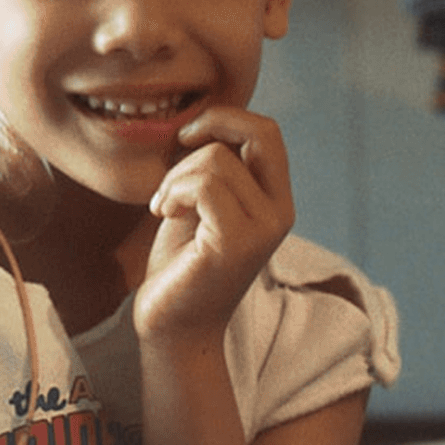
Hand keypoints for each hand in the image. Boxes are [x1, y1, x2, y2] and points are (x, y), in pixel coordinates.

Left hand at [133, 108, 293, 344]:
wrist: (172, 326)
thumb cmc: (181, 264)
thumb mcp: (202, 203)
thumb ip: (214, 167)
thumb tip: (203, 121)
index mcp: (275, 199)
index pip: (267, 131)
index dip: (224, 118)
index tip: (186, 139)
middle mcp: (280, 213)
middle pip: (259, 132)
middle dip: (208, 128)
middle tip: (175, 154)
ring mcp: (263, 229)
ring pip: (217, 160)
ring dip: (175, 176)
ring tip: (163, 205)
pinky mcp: (237, 244)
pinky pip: (206, 186)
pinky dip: (173, 192)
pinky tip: (163, 214)